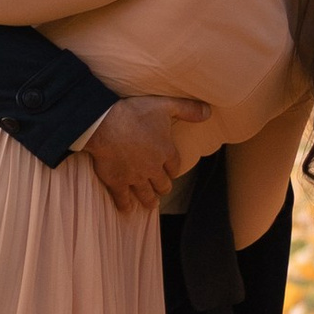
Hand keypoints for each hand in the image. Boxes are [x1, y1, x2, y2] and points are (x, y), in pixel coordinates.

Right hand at [83, 94, 210, 213]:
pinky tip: (128, 208)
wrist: (104, 123)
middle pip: (163, 185)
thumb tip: (209, 112)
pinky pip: (124, 199)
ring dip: (150, 200)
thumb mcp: (165, 105)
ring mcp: (135, 178)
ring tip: (151, 203)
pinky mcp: (117, 182)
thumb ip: (188, 109)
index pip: (174, 167)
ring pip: (147, 196)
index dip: (173, 170)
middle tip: (161, 187)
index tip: (170, 171)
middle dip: (163, 187)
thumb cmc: (134, 112)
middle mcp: (153, 168)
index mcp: (166, 151)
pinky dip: (126, 205)